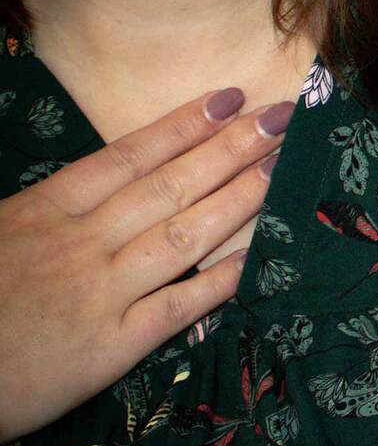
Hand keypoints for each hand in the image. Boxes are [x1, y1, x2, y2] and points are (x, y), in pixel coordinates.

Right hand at [0, 87, 294, 442]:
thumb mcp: (0, 234)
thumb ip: (50, 211)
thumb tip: (105, 187)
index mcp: (47, 209)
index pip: (129, 156)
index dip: (184, 125)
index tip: (230, 99)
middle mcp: (82, 242)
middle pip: (169, 185)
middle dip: (229, 149)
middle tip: (281, 119)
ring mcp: (101, 292)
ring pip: (183, 235)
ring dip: (237, 199)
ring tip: (280, 168)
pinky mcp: (111, 346)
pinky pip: (177, 307)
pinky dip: (218, 282)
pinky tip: (256, 258)